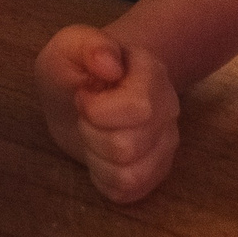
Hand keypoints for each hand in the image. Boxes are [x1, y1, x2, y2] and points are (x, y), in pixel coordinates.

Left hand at [35, 24, 181, 203]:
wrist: (83, 90)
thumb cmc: (76, 70)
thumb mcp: (68, 47)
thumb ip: (88, 45)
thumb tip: (110, 66)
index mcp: (152, 72)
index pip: (137, 108)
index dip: (97, 109)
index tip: (83, 95)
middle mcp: (168, 108)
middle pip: (128, 146)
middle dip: (91, 134)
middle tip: (85, 117)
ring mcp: (166, 142)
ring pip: (130, 175)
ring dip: (96, 158)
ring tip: (92, 136)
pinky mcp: (157, 171)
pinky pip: (130, 191)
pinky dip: (104, 178)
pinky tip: (100, 156)